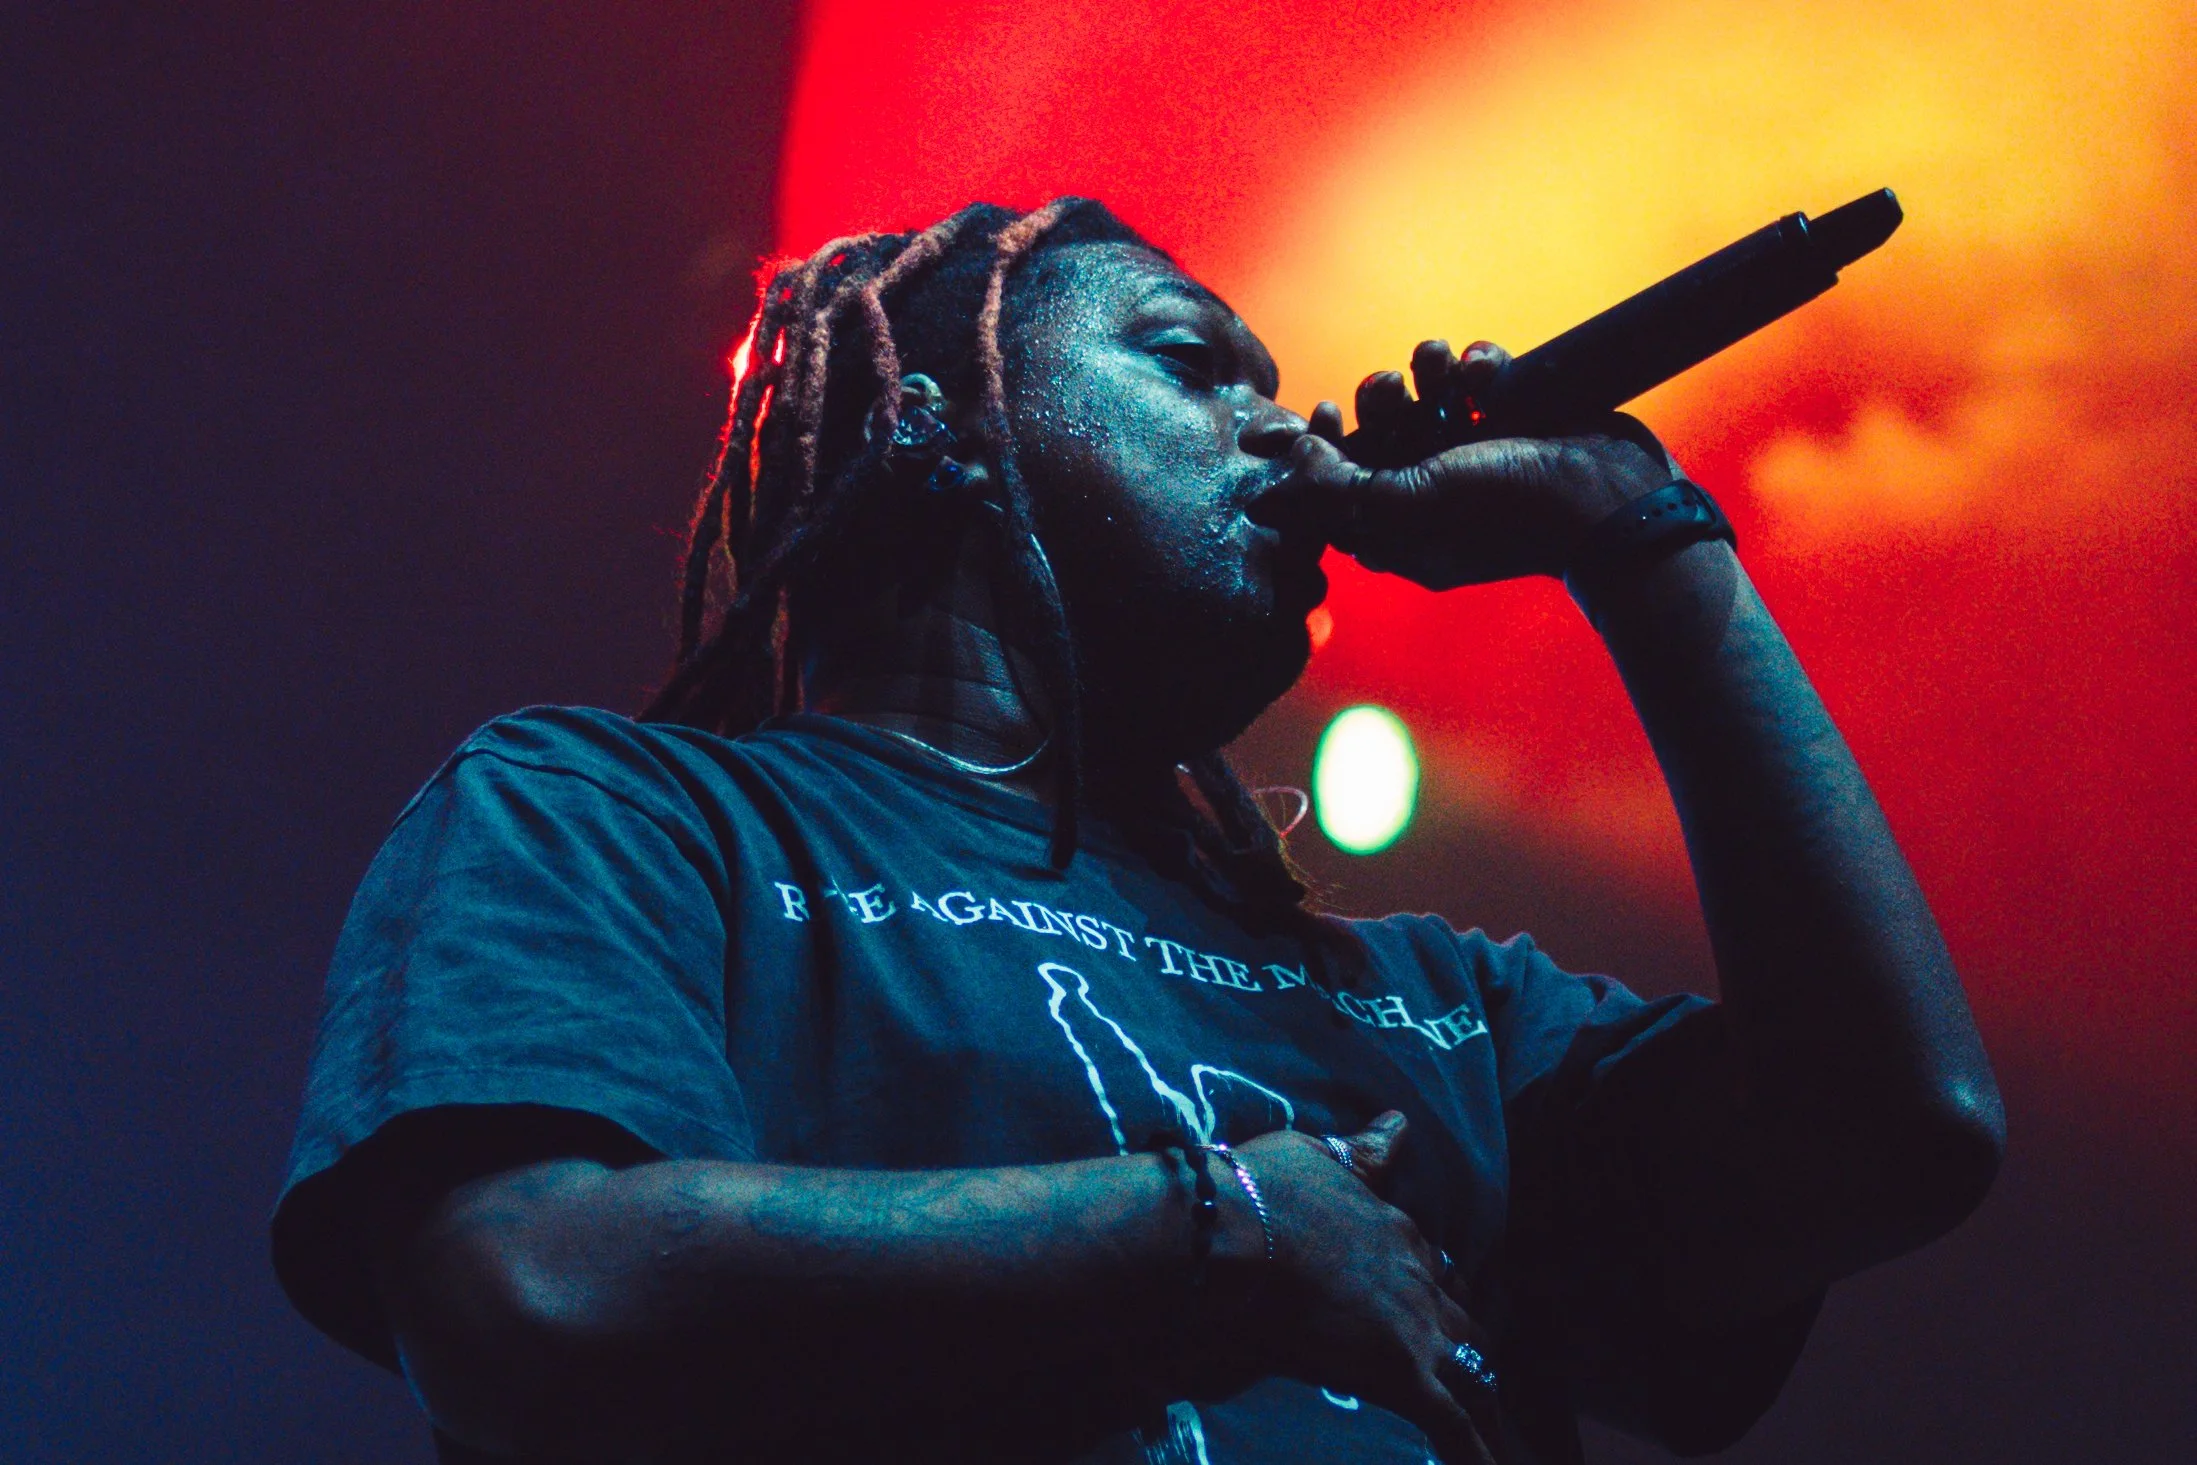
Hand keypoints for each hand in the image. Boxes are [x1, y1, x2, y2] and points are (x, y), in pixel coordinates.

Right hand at [1226, 1113, 1506, 1464]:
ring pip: (1473, 1373)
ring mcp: (1416, 1331)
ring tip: (1494, 1431)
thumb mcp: (1315, 1157)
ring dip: (1483, 1400)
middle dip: (1468, 1348)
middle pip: (1463, 1322)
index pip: (1432, 1267)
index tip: (1436, 1303)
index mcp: (1395, 1231)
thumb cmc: (1263, 1193)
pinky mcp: (1403, 1377)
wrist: (1235, 1236)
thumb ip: (1362, 1153)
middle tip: (1470, 1373)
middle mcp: (1418, 1280)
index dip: (1436, 1290)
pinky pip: (1454, 1425)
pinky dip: (1475, 1453)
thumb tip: (1400, 1125)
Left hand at [1295, 341, 1680, 589]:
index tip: (1320, 415)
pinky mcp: (1513, 413)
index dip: (1315, 449)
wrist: (1612, 500)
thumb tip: (1288, 467)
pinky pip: (1475, 374)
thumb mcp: (1410, 504)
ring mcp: (1474, 449)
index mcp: (1399, 527)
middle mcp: (1431, 488)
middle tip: (1393, 391)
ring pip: (1425, 394)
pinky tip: (1490, 377)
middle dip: (1379, 401)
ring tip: (1441, 368)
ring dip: (1426, 370)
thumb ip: (1340, 489)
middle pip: (1375, 432)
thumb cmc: (1507, 512)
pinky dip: (1478, 365)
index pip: (1333, 487)